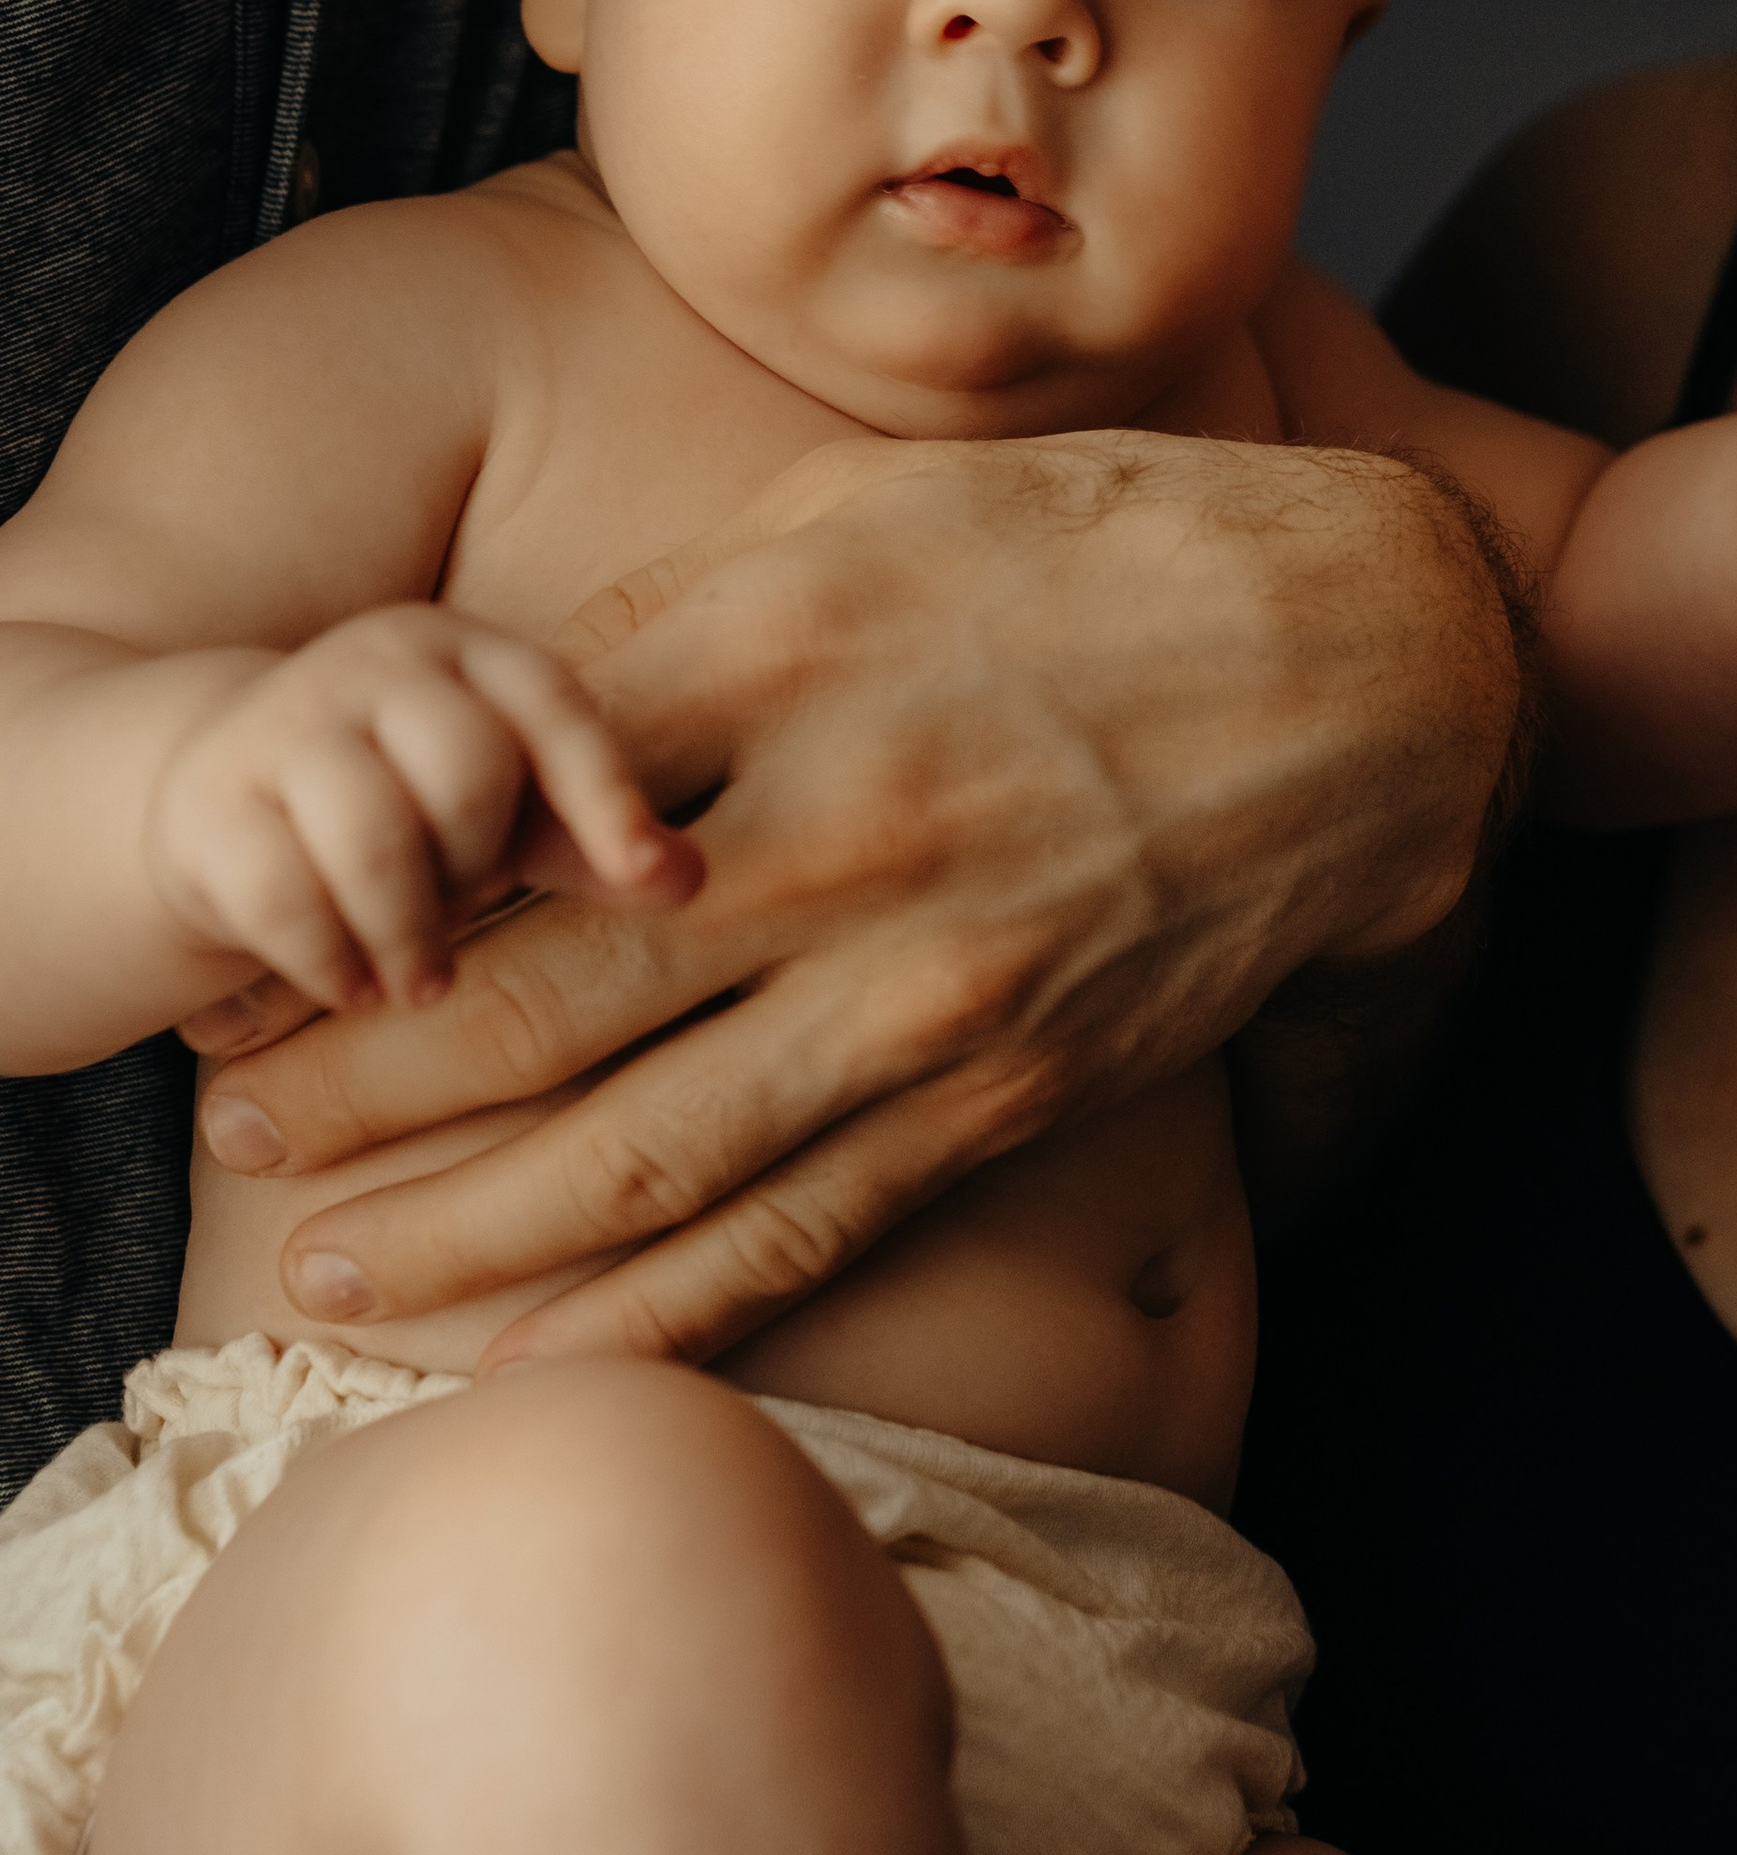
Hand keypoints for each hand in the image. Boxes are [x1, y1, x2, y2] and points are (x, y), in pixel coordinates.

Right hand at [149, 606, 699, 1014]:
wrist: (229, 796)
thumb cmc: (415, 808)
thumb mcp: (518, 814)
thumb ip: (604, 843)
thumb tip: (696, 881)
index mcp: (469, 650)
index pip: (554, 707)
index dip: (606, 793)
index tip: (645, 877)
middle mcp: (374, 662)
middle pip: (466, 774)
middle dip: (478, 868)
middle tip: (465, 909)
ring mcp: (281, 723)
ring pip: (374, 839)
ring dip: (410, 932)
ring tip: (420, 978)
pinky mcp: (206, 802)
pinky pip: (284, 897)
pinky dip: (331, 963)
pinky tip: (352, 986)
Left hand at [197, 435, 1514, 1362]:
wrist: (1386, 663)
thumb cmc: (1119, 541)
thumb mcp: (888, 497)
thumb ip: (696, 602)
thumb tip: (534, 716)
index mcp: (792, 648)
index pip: (519, 798)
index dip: (376, 877)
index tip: (272, 922)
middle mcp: (846, 830)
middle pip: (546, 1003)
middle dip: (364, 1080)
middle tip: (232, 1118)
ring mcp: (936, 981)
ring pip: (657, 1153)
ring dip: (471, 1230)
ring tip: (326, 1273)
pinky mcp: (1015, 1085)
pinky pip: (810, 1228)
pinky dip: (666, 1311)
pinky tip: (549, 1357)